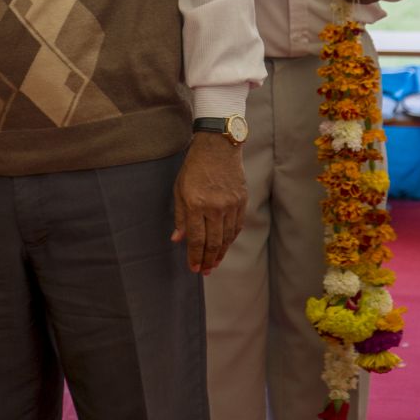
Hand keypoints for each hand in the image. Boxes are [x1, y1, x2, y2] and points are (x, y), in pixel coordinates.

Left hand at [172, 134, 245, 273]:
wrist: (218, 147)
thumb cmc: (194, 167)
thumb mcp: (179, 189)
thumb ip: (180, 216)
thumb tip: (177, 239)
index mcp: (195, 204)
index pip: (196, 238)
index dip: (194, 255)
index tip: (194, 268)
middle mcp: (214, 207)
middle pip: (213, 242)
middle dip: (208, 259)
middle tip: (205, 271)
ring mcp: (230, 205)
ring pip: (227, 237)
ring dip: (221, 253)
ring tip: (214, 263)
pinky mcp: (242, 202)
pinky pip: (236, 226)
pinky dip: (230, 239)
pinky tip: (225, 246)